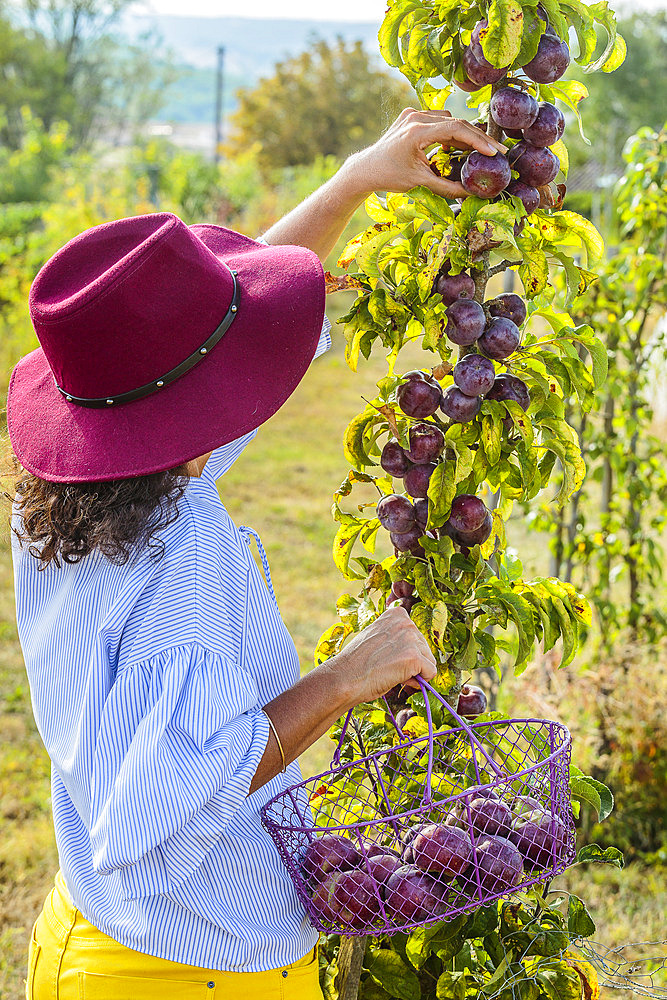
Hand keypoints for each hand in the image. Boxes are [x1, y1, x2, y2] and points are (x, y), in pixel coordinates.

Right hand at [327, 607, 436, 707]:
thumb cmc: (357, 662)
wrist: (345, 676)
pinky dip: (420, 682)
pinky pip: (431, 673)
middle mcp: (406, 622)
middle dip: (413, 663)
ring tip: (392, 673)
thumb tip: (415, 653)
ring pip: (429, 661)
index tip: (389, 657)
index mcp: (396, 614)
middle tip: (389, 668)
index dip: (405, 652)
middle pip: (425, 649)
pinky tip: (400, 679)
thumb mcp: (377, 638)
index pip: (416, 637)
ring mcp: (411, 638)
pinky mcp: (415, 656)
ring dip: (416, 672)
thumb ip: (396, 639)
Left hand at [342, 108, 506, 199]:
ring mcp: (412, 114)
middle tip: (497, 150)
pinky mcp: (411, 116)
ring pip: (448, 119)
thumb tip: (471, 194)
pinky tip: (454, 146)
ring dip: (463, 134)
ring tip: (478, 152)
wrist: (366, 168)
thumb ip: (447, 188)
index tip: (494, 152)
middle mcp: (415, 117)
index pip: (455, 130)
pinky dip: (449, 132)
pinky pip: (438, 120)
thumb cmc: (389, 177)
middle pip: (455, 122)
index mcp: (416, 132)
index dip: (477, 141)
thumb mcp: (420, 183)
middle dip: (477, 138)